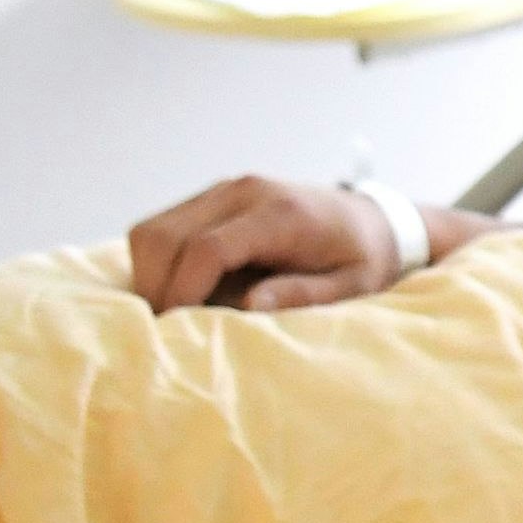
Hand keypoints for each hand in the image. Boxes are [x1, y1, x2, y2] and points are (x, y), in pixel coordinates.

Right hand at [126, 176, 401, 311]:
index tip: (179, 332)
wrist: (372, 219)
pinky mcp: (212, 197)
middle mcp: (243, 191)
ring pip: (151, 231)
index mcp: (280, 213)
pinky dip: (157, 262)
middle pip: (165, 237)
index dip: (183, 293)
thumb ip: (304, 294)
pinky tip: (182, 289)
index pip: (207, 249)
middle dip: (156, 289)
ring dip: (150, 276)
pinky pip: (161, 228)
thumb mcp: (351, 286)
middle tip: (170, 331)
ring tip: (176, 313)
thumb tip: (251, 305)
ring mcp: (223, 190)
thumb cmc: (363, 259)